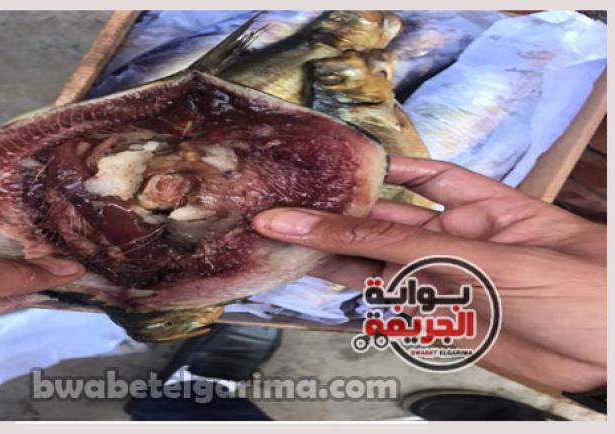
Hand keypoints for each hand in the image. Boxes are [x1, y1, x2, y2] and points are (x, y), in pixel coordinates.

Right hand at [253, 156, 605, 392]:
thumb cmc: (583, 290)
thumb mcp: (481, 257)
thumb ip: (394, 246)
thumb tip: (324, 226)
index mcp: (482, 207)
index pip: (420, 178)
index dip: (376, 170)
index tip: (329, 165)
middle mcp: (461, 242)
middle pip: (388, 222)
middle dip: (340, 216)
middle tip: (284, 209)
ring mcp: (451, 283)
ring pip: (381, 264)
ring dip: (336, 254)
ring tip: (286, 241)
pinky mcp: (444, 322)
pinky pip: (391, 304)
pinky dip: (356, 293)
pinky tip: (322, 278)